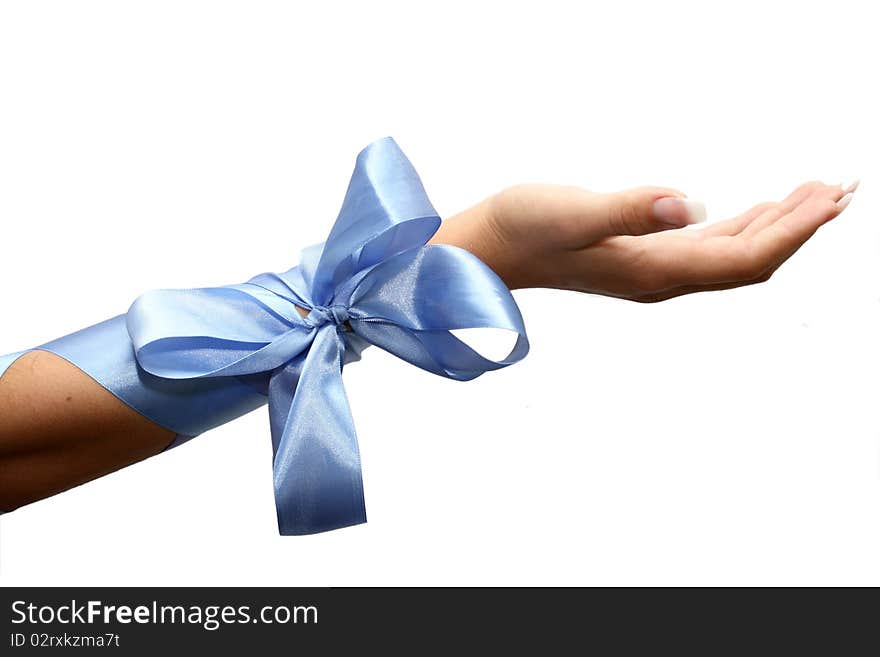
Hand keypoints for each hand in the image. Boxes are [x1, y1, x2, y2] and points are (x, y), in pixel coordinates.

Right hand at [431, 180, 856, 300]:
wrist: (487, 248)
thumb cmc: (523, 229)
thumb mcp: (572, 213)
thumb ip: (628, 209)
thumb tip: (689, 205)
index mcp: (653, 271)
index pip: (742, 257)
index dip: (792, 231)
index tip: (832, 198)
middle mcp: (661, 277)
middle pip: (749, 261)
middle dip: (798, 228)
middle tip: (843, 189)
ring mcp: (652, 269)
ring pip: (734, 254)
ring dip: (777, 226)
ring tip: (816, 194)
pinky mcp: (641, 255)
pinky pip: (709, 246)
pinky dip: (744, 225)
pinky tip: (757, 210)